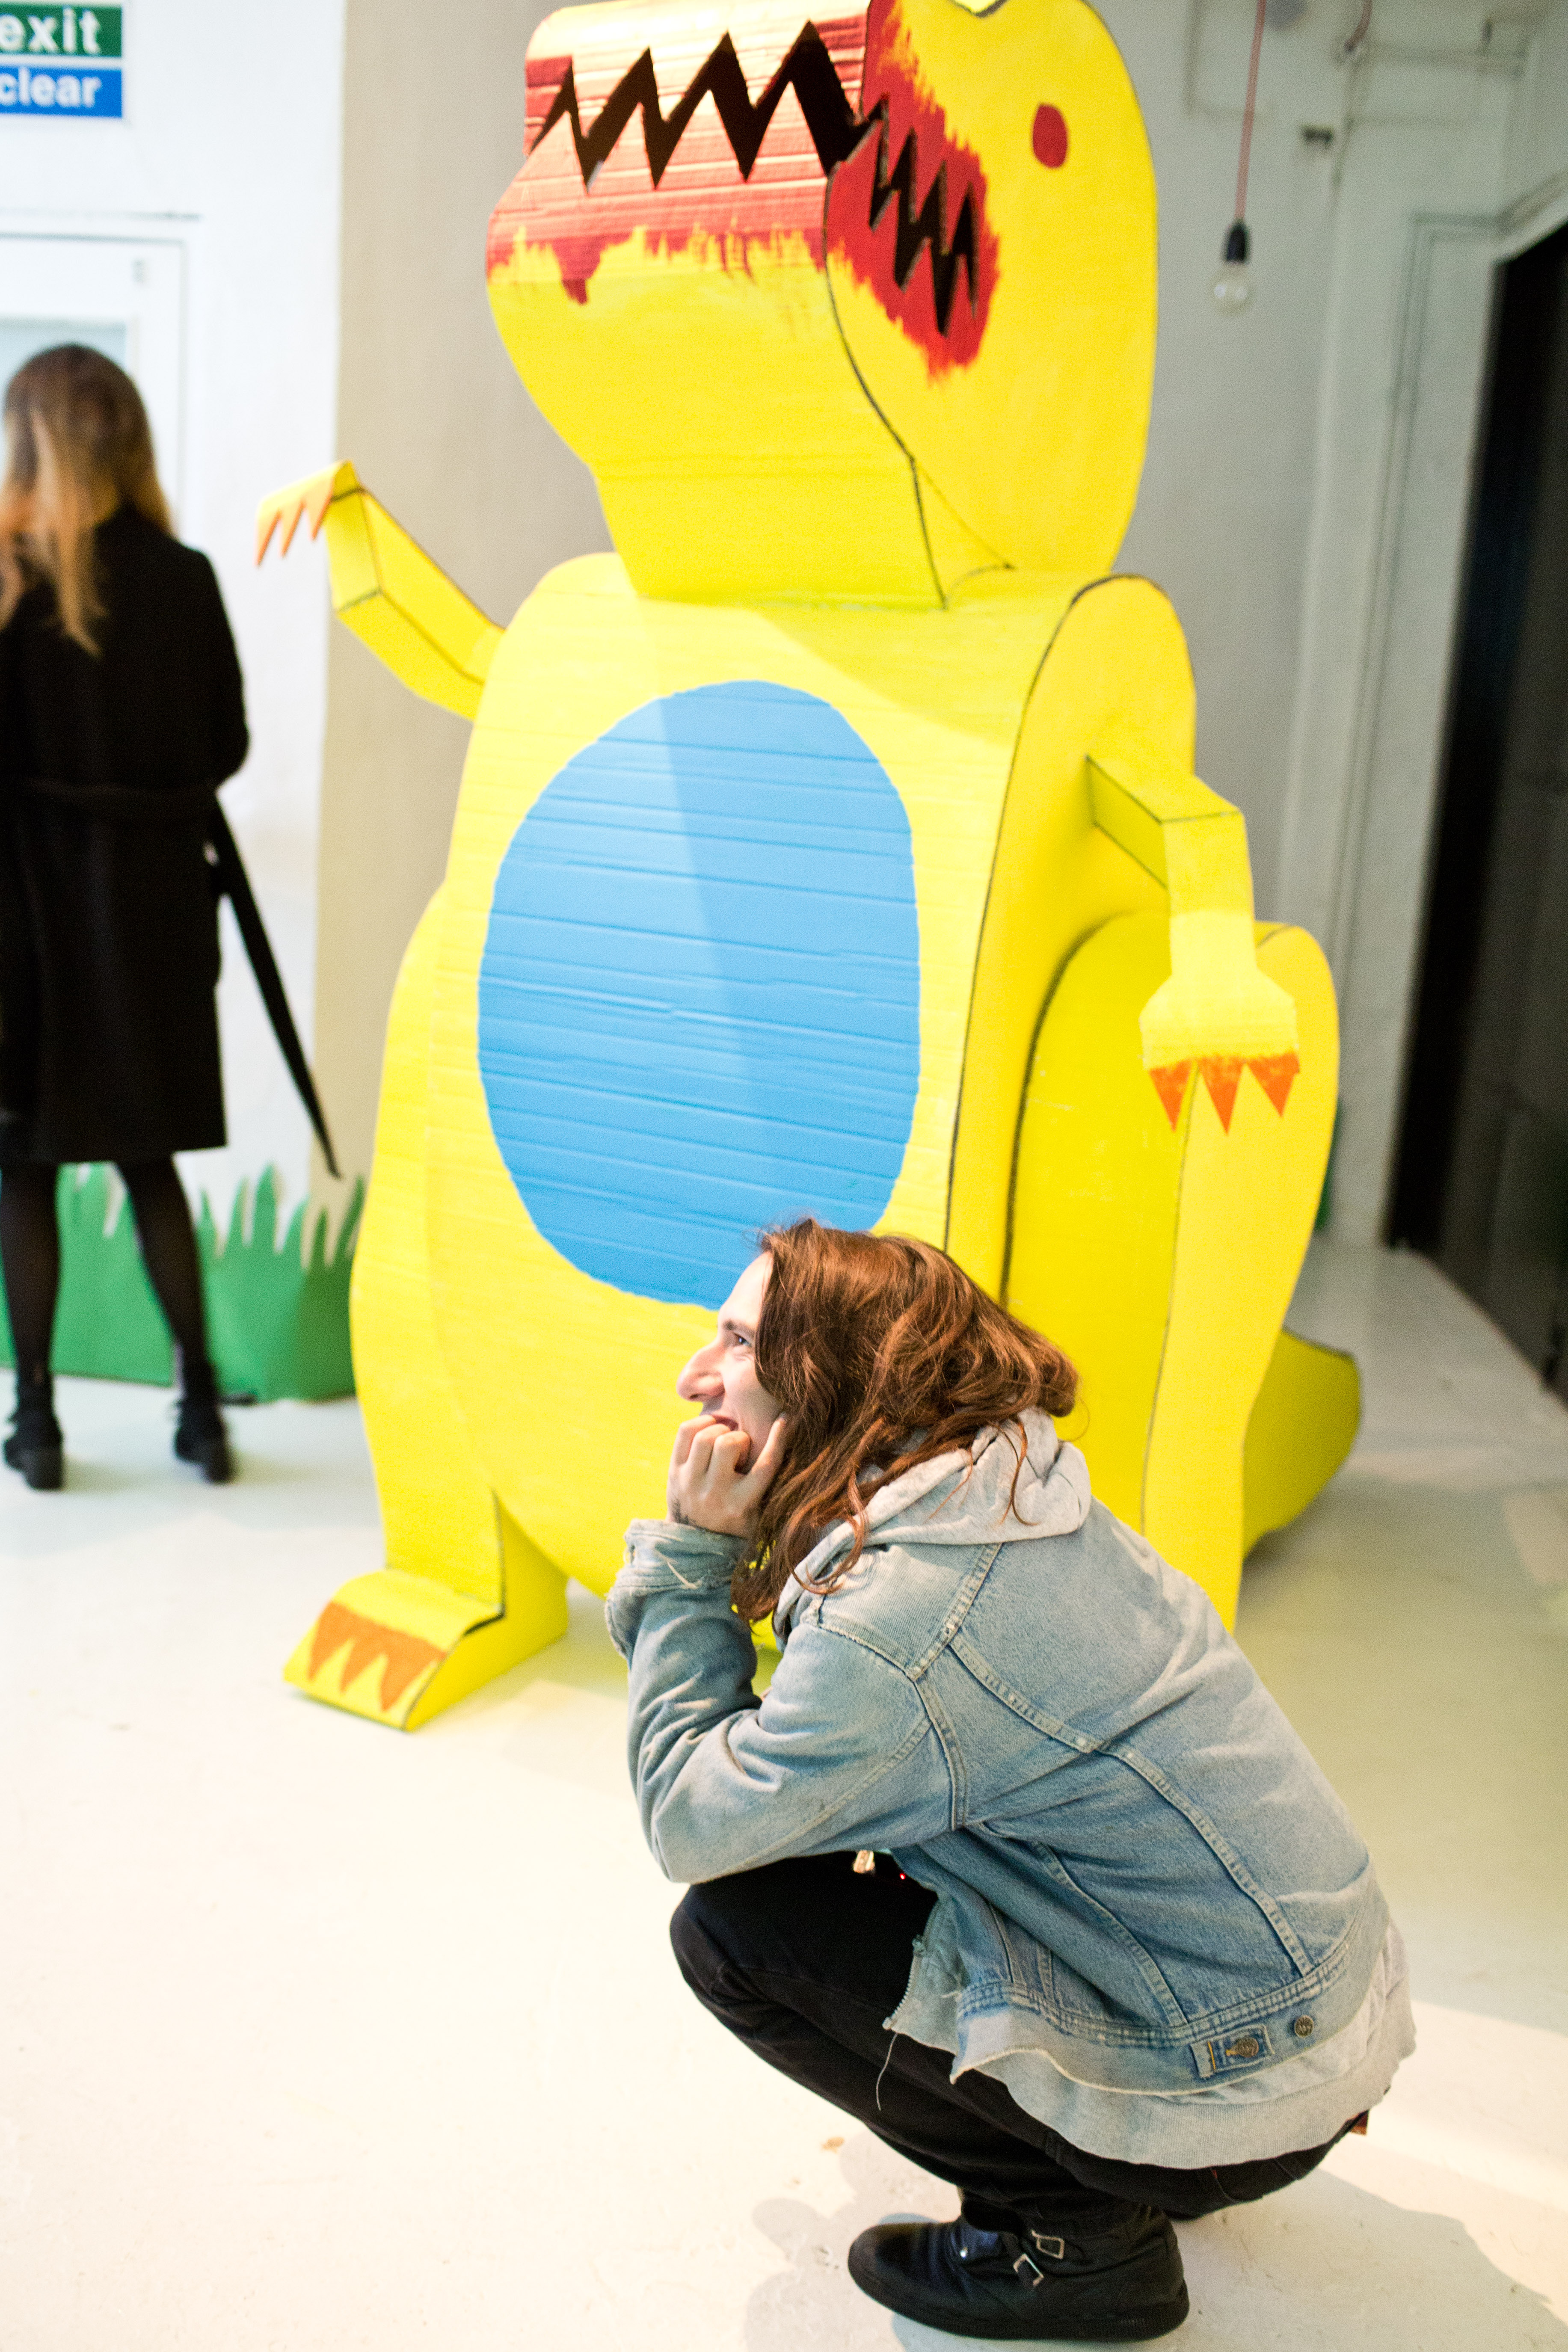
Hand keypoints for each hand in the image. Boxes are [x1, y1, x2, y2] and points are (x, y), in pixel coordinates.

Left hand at [668, 1413, 787, 1538]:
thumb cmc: (736, 1523)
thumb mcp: (759, 1515)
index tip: (785, 1419)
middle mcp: (714, 1493)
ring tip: (725, 1437)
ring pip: (706, 1436)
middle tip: (741, 1447)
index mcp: (741, 1504)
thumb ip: (771, 1487)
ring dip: (720, 1430)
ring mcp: (690, 1482)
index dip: (778, 1438)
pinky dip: (700, 1424)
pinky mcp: (674, 1472)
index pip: (765, 1465)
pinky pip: (685, 1433)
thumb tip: (789, 1443)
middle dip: (740, 1438)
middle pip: (728, 1443)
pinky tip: (709, 1428)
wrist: (695, 1544)